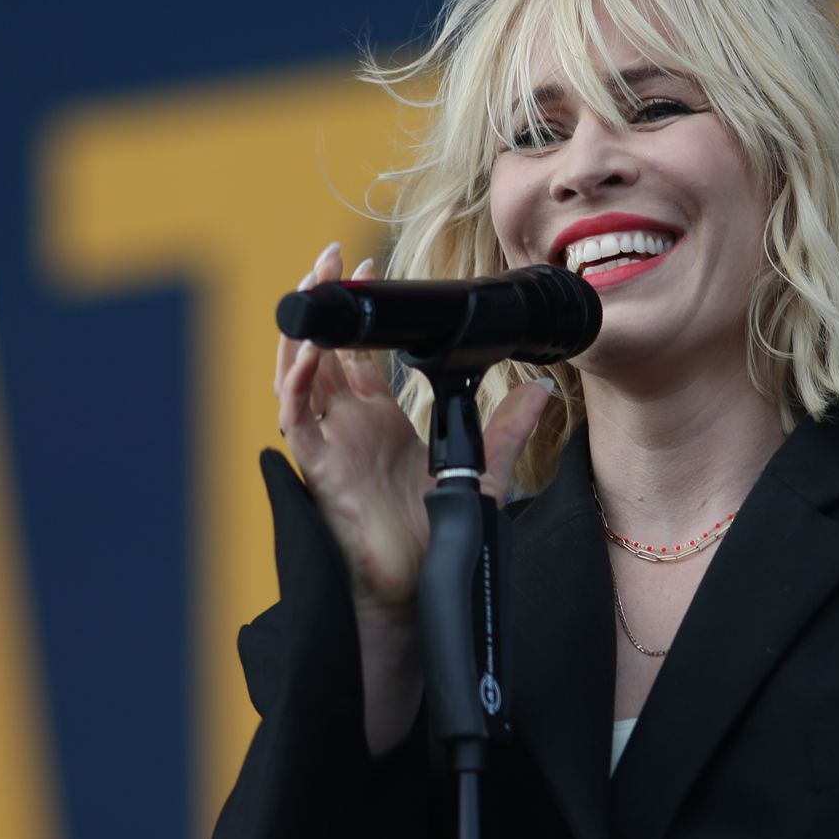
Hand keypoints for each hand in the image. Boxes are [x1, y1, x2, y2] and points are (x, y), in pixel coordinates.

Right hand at [274, 243, 552, 617]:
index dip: (360, 311)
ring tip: (314, 285)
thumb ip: (507, 427)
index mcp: (379, 419)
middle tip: (331, 258)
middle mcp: (349, 424)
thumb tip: (542, 391)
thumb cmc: (437, 531)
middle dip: (325, 302)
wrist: (420, 580)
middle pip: (324, 349)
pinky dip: (298, 382)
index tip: (371, 270)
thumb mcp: (480, 467)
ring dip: (304, 329)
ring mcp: (331, 442)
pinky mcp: (319, 466)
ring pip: (300, 373)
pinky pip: (296, 417)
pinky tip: (310, 352)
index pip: (359, 352)